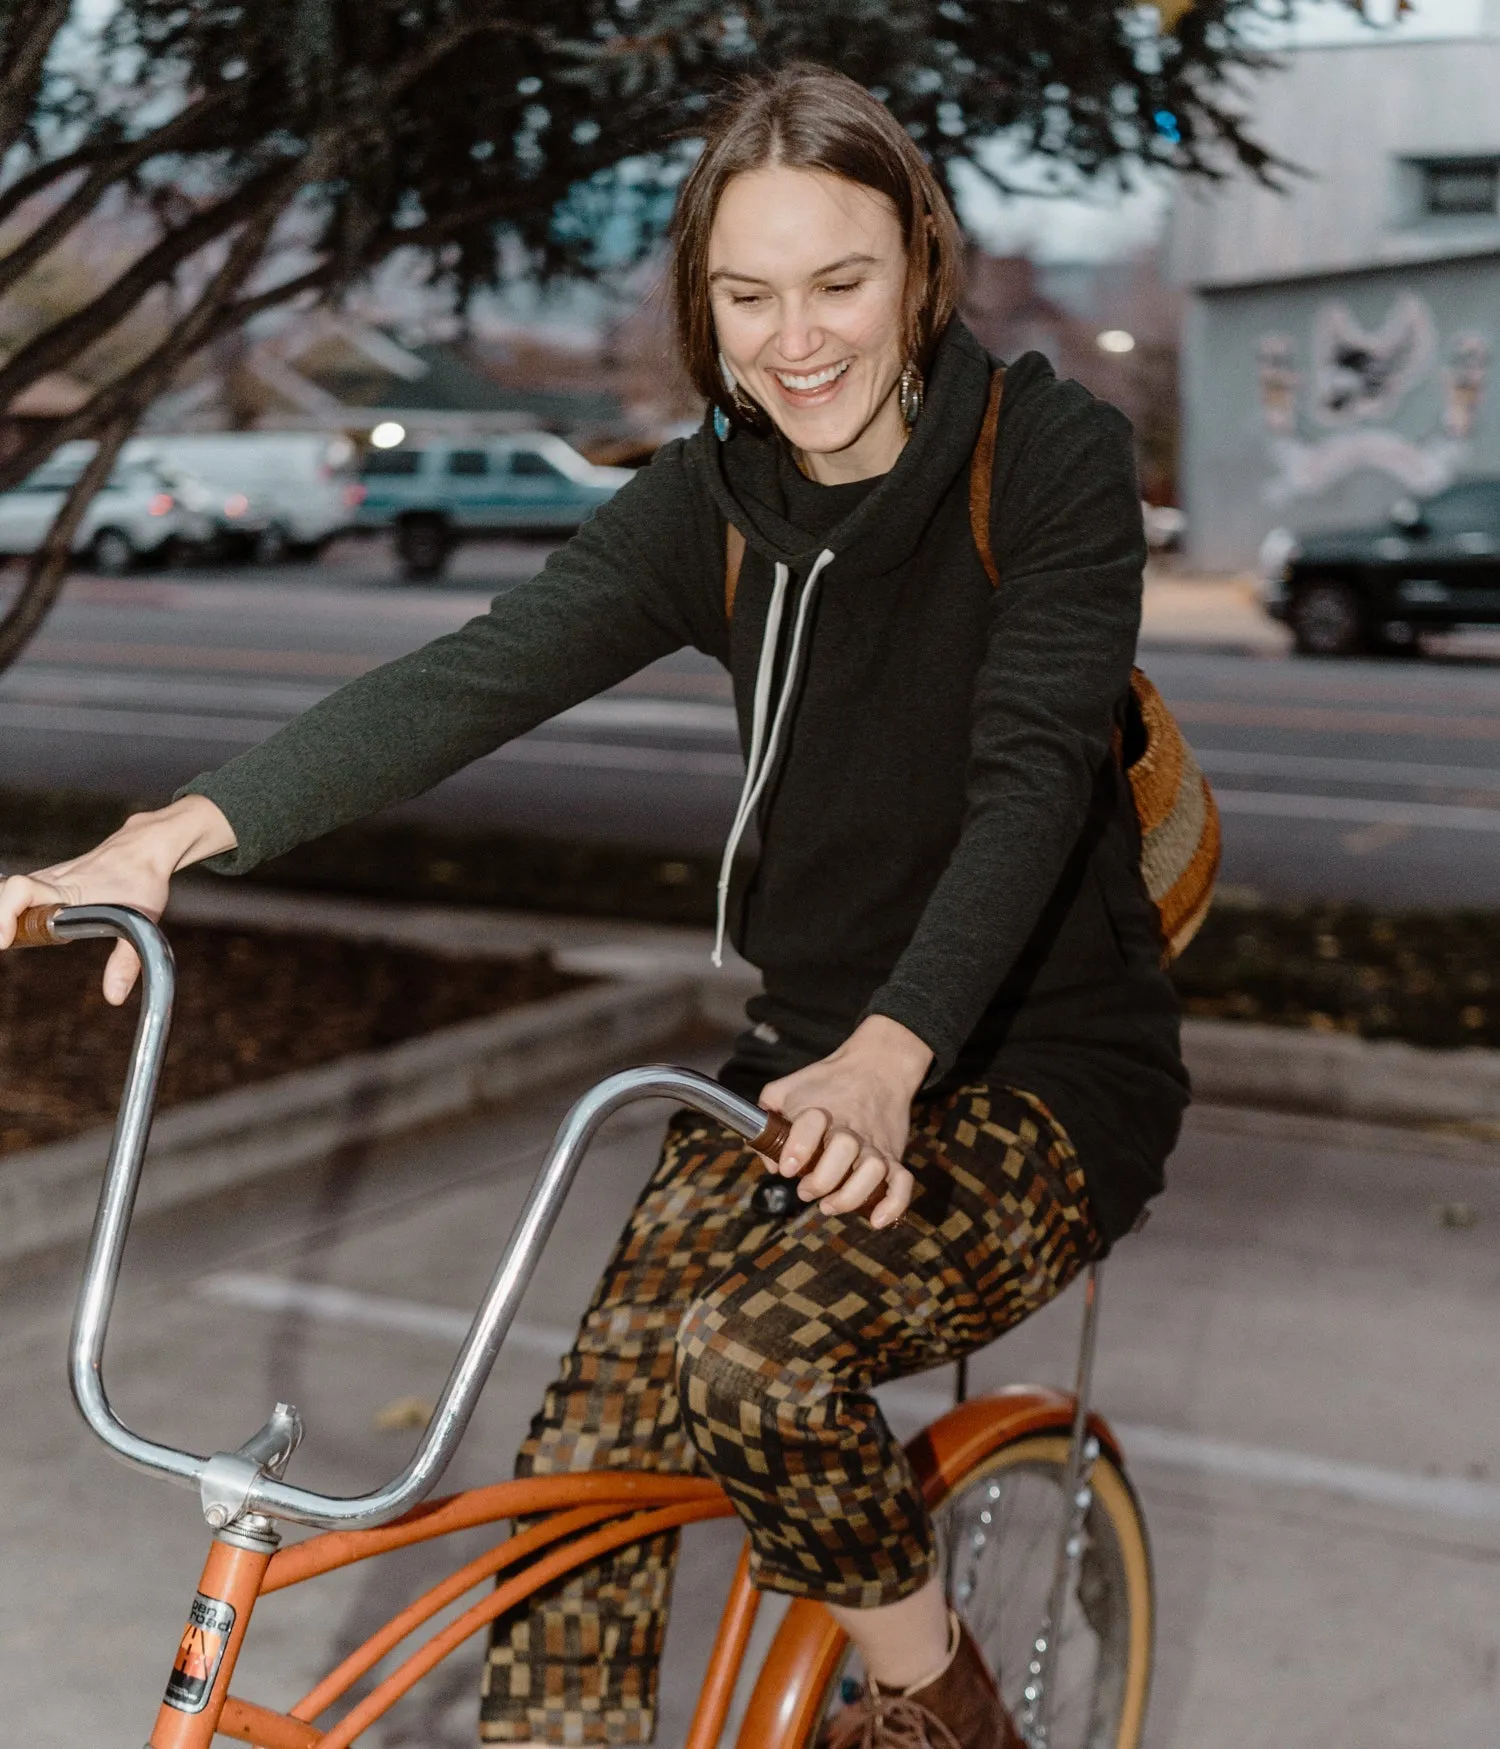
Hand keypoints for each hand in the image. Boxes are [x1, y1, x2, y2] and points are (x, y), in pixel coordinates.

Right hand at [0, 795, 235, 1002]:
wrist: (144, 848)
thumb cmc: (142, 882)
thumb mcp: (141, 924)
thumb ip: (126, 961)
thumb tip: (114, 996)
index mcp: (67, 890)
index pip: (21, 890)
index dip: (5, 912)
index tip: (4, 940)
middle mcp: (49, 880)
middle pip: (2, 892)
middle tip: (7, 944)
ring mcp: (45, 877)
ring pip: (4, 889)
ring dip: (2, 914)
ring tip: (11, 939)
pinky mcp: (46, 878)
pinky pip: (13, 890)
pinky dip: (8, 906)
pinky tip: (16, 926)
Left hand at [757, 1016, 933, 1229]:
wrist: (876, 1066)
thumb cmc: (826, 1084)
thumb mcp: (787, 1089)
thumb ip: (768, 1120)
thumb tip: (771, 1163)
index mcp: (823, 1112)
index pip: (810, 1126)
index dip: (796, 1149)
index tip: (788, 1168)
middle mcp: (852, 1129)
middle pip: (843, 1153)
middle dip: (820, 1180)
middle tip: (805, 1189)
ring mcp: (876, 1144)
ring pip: (873, 1172)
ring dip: (850, 1196)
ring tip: (829, 1204)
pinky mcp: (894, 1156)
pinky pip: (903, 1183)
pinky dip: (892, 1205)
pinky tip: (874, 1220)